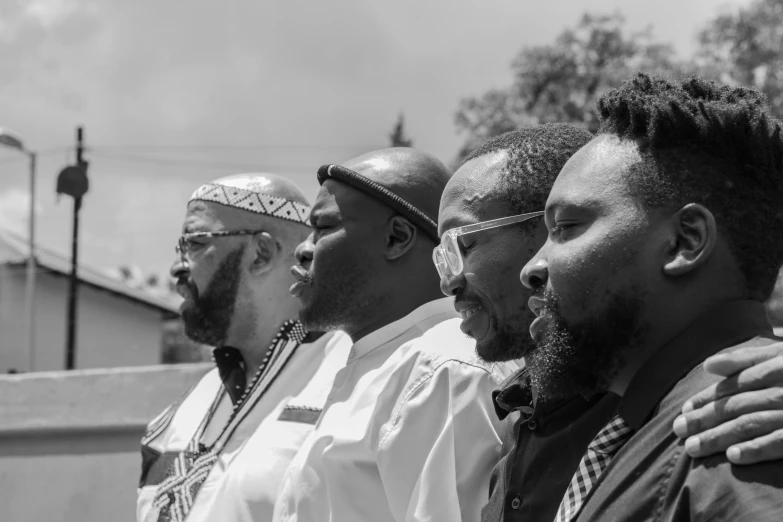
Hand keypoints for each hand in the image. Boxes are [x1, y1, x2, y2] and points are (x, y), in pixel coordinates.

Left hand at [672, 343, 782, 464]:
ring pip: (750, 423)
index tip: (684, 410)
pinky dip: (756, 449)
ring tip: (692, 448)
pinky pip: (780, 442)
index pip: (735, 385)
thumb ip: (747, 358)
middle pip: (737, 405)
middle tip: (678, 430)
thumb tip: (708, 365)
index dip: (707, 398)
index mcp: (778, 366)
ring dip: (719, 436)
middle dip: (703, 418)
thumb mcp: (782, 354)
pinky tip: (732, 457)